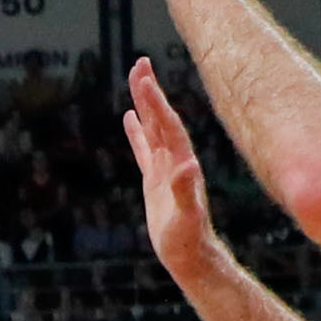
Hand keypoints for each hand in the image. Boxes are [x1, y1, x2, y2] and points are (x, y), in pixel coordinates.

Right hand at [120, 59, 221, 281]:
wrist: (191, 257)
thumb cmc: (189, 241)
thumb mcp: (187, 217)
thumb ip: (187, 192)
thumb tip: (188, 166)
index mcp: (181, 163)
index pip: (167, 125)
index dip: (156, 101)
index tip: (145, 77)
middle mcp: (175, 160)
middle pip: (160, 118)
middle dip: (150, 91)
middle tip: (140, 63)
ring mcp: (165, 168)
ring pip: (152, 128)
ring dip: (144, 104)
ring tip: (136, 78)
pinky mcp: (155, 180)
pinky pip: (143, 149)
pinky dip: (137, 131)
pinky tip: (130, 117)